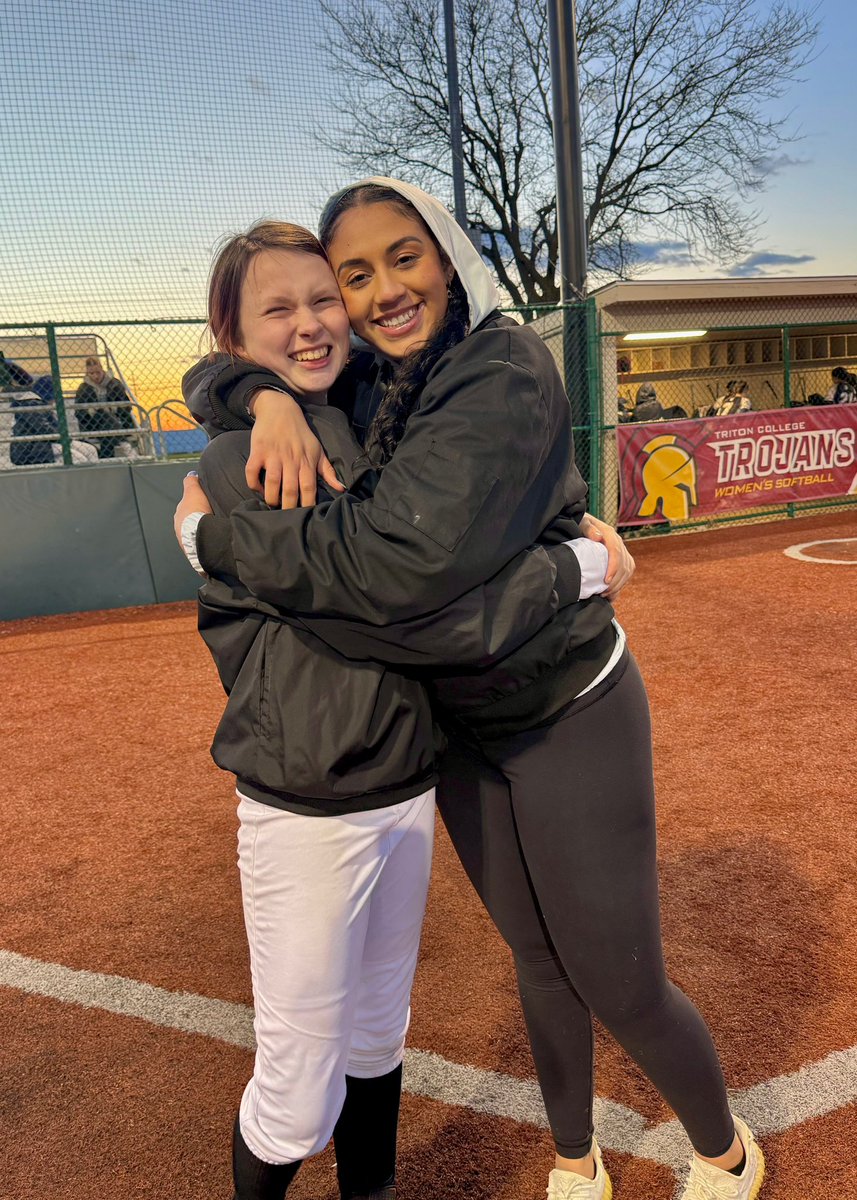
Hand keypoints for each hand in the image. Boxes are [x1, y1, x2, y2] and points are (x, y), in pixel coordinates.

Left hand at [173, 472, 211, 543]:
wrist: (200, 533)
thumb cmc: (196, 513)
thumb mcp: (193, 491)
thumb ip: (191, 482)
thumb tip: (190, 475)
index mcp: (178, 515)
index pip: (186, 508)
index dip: (195, 505)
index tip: (204, 504)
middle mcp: (179, 528)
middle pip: (190, 521)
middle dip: (198, 519)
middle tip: (210, 516)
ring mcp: (185, 541)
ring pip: (194, 532)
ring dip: (201, 530)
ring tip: (212, 528)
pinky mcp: (193, 551)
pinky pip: (200, 543)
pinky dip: (205, 539)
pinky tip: (212, 537)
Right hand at [247, 389, 345, 508]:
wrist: (280, 409)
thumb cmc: (301, 434)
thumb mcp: (318, 450)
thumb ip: (328, 471)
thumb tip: (341, 488)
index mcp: (306, 461)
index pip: (309, 488)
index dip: (307, 504)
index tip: (305, 516)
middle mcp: (291, 459)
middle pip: (290, 490)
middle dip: (289, 507)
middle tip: (286, 517)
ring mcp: (273, 455)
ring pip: (272, 483)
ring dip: (271, 498)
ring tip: (273, 504)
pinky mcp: (258, 450)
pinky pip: (252, 471)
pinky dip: (253, 484)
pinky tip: (258, 489)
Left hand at [579, 512, 634, 600]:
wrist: (583, 524)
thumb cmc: (580, 524)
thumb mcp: (582, 523)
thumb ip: (588, 528)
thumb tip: (598, 537)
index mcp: (609, 534)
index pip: (616, 552)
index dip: (613, 568)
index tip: (606, 581)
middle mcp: (618, 542)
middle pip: (624, 565)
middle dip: (615, 581)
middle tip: (603, 593)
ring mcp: (621, 550)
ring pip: (627, 570)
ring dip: (618, 585)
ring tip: (606, 595)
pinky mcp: (621, 558)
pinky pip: (626, 573)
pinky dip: (620, 585)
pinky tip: (612, 595)